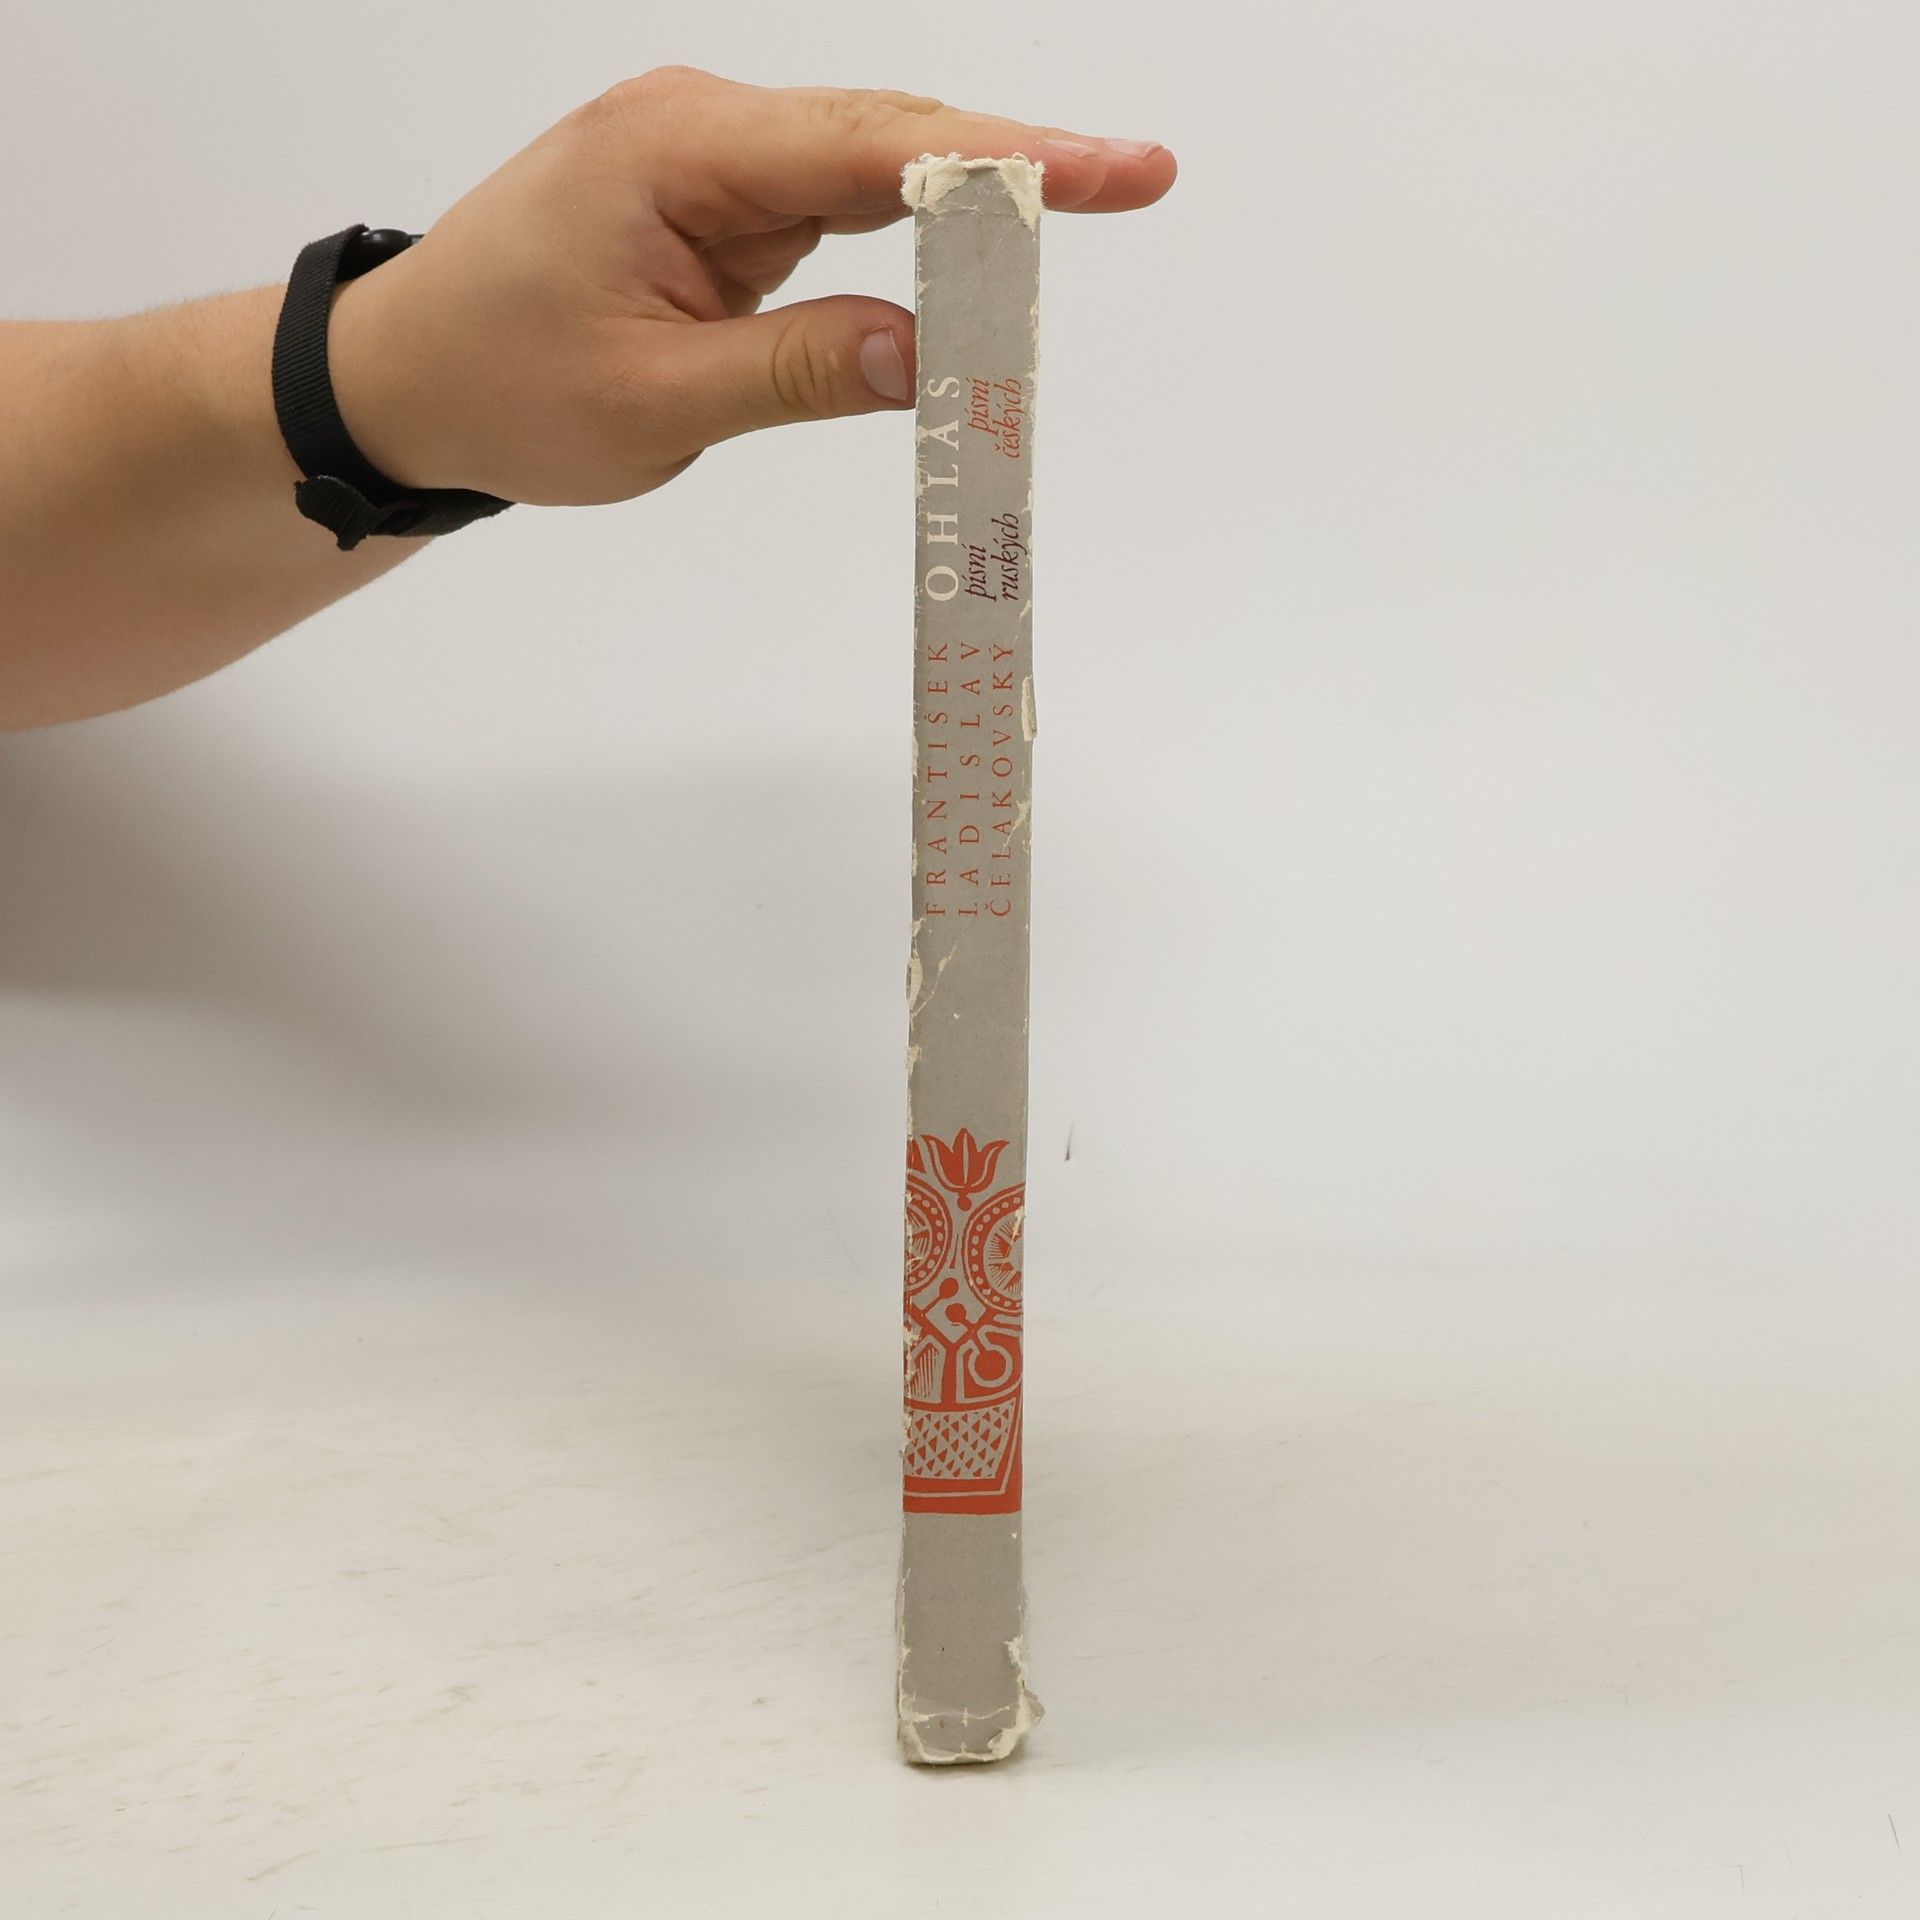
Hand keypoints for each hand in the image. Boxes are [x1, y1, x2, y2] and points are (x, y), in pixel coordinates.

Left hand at [326, 69, 1175, 506]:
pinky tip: (972, 257)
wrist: (405, 378)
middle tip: (1141, 182)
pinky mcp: (716, 200)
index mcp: (678, 152)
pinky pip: (836, 203)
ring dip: (969, 201)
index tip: (1111, 172)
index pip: (873, 146)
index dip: (1004, 160)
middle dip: (1016, 163)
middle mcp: (702, 128)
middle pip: (891, 133)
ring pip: (872, 165)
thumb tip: (927, 358)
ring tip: (1086, 216)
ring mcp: (711, 159)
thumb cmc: (499, 385)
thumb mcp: (651, 402)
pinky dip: (909, 233)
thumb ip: (794, 371)